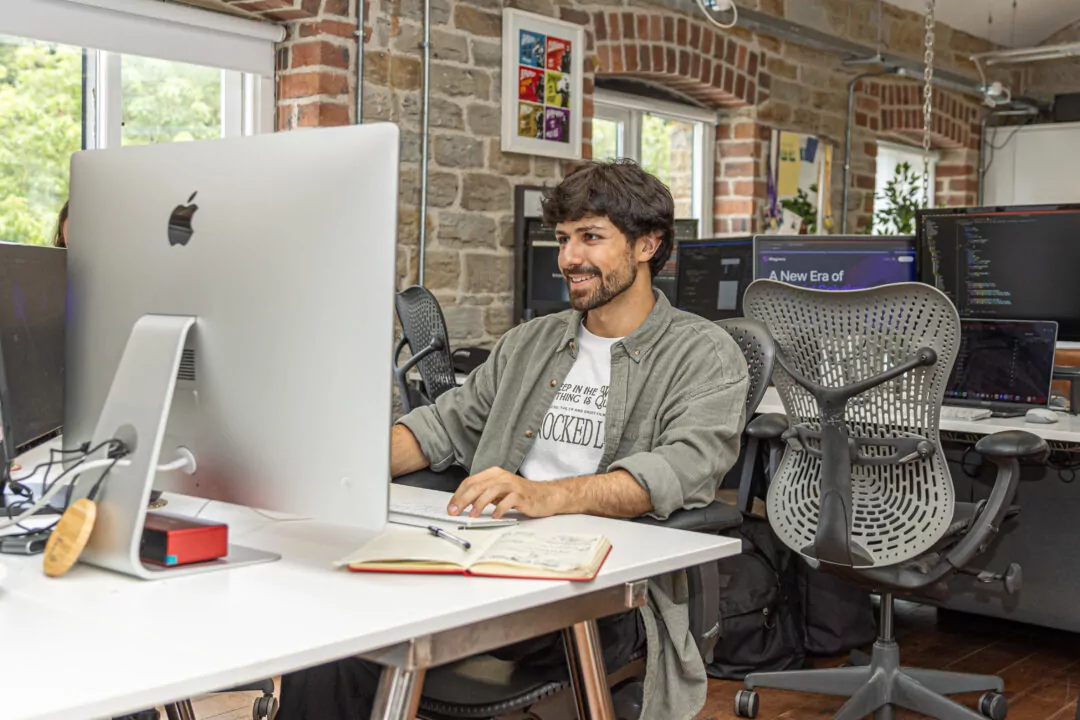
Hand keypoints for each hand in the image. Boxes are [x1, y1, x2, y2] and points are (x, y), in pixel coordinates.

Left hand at [447, 467, 563, 518]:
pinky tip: (494, 516)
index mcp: (493, 474)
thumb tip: (462, 504)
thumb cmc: (519, 494)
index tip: (451, 507)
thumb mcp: (498, 492)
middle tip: (455, 511)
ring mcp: (512, 485)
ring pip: (491, 490)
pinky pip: (508, 501)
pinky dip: (499, 509)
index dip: (458, 494)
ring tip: (472, 515)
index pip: (470, 481)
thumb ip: (483, 494)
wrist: (544, 495)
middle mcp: (502, 476)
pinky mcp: (522, 495)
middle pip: (478, 485)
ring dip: (479, 503)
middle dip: (463, 499)